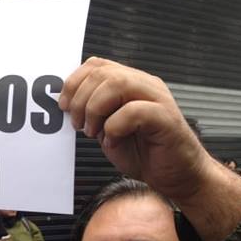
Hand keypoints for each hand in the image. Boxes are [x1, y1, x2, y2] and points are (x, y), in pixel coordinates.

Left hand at [60, 57, 240, 240]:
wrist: (176, 176)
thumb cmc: (145, 153)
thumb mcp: (108, 129)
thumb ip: (94, 112)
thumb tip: (67, 104)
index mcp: (131, 83)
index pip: (97, 64)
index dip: (74, 82)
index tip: (63, 105)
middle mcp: (145, 85)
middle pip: (103, 73)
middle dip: (81, 99)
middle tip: (78, 124)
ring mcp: (158, 99)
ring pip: (118, 84)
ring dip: (95, 109)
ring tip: (92, 132)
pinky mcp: (166, 118)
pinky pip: (133, 111)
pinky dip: (114, 127)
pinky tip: (113, 142)